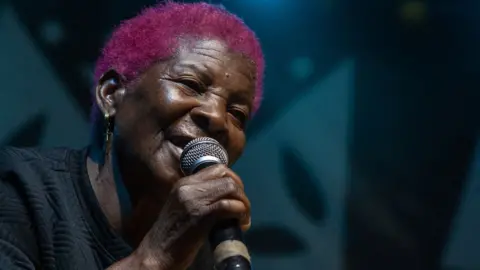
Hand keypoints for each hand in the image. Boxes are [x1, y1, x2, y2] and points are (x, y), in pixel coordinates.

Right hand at [133, 164, 250, 269]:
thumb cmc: (171, 237)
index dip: (233, 180)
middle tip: (243, 208)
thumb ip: (201, 198)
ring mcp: (194, 200)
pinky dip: (241, 213)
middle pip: (226, 176)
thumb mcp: (184, 208)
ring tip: (243, 218)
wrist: (156, 254)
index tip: (237, 196)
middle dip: (241, 191)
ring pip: (231, 188)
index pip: (216, 169)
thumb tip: (228, 197)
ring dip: (243, 203)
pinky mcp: (200, 215)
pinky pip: (229, 205)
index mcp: (184, 183)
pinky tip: (241, 224)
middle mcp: (188, 187)